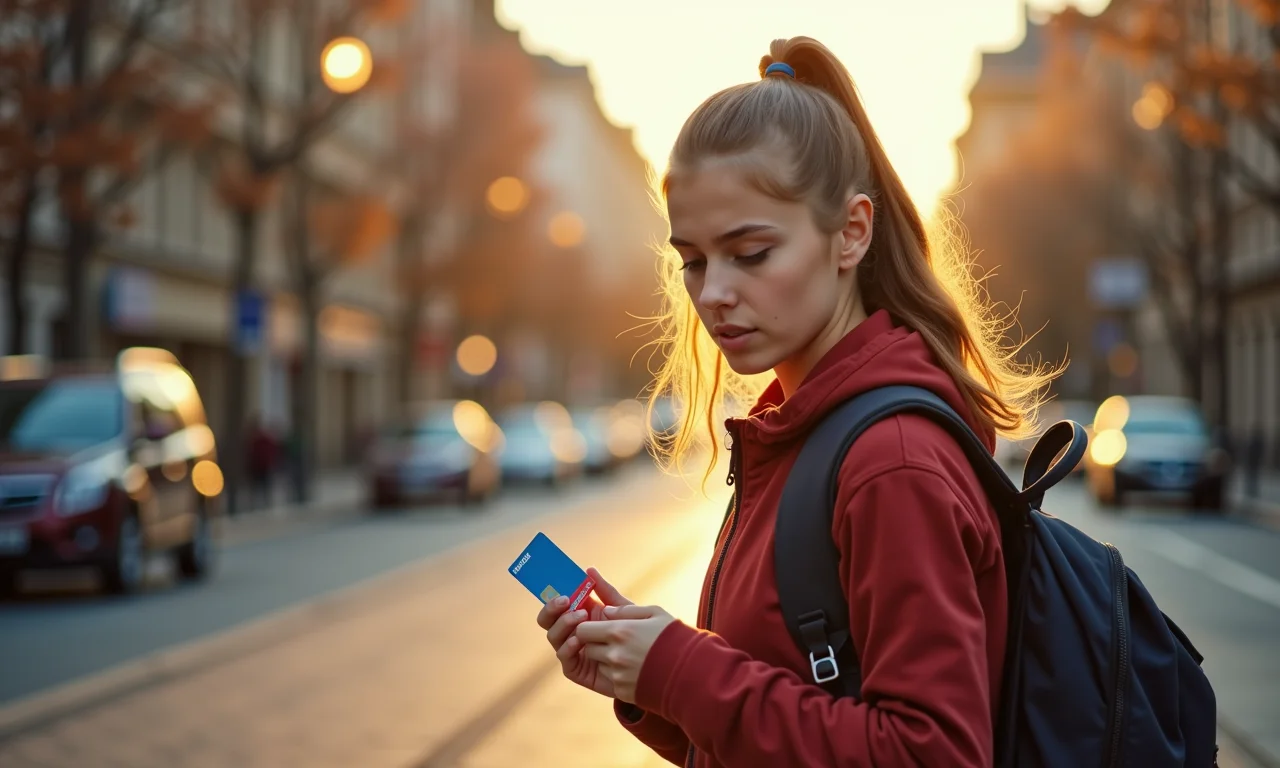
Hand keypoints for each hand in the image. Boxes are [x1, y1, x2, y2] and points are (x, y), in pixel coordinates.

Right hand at [535, 567, 631, 696]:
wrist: (645, 664)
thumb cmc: (634, 634)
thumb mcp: (622, 609)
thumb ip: (606, 591)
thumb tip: (589, 570)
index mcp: (579, 615)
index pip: (558, 604)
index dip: (553, 595)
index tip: (561, 588)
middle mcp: (571, 632)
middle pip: (548, 619)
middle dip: (551, 608)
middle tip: (566, 600)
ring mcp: (571, 650)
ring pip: (553, 635)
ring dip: (564, 623)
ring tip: (581, 616)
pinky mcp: (575, 669)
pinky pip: (563, 657)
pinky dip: (568, 646)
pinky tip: (579, 639)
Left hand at [576, 604, 675, 703]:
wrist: (694, 672)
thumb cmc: (676, 637)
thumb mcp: (655, 613)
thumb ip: (626, 609)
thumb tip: (606, 610)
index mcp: (620, 631)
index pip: (582, 630)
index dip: (588, 627)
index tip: (597, 626)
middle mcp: (614, 655)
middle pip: (588, 648)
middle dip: (596, 643)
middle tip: (614, 641)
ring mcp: (617, 675)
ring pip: (599, 665)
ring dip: (607, 660)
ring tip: (631, 656)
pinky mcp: (623, 692)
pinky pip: (610, 680)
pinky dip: (619, 675)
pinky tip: (638, 670)